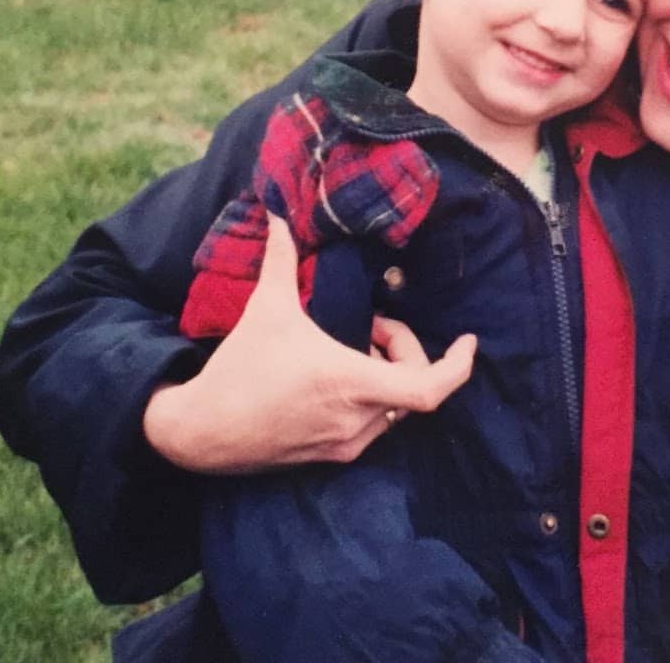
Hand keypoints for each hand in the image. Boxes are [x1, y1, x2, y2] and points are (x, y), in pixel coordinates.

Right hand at [144, 214, 477, 473]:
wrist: (202, 432)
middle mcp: (357, 419)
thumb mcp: (266, 308)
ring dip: (387, 374)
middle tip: (374, 327)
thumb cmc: (240, 369)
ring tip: (352, 348)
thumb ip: (280, 258)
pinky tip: (337, 378)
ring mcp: (346, 443)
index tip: (467, 342)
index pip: (429, 388)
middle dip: (405, 351)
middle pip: (414, 388)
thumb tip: (278, 212)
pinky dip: (372, 398)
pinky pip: (374, 426)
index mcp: (351, 382)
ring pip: (395, 409)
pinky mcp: (332, 457)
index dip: (458, 366)